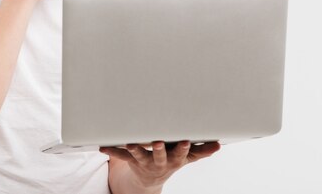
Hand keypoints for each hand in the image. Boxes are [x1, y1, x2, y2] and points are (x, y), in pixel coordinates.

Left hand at [100, 140, 219, 189]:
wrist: (150, 180)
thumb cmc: (171, 161)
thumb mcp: (186, 158)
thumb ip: (201, 151)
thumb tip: (218, 145)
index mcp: (174, 159)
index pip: (180, 153)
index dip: (183, 148)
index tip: (186, 140)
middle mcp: (159, 161)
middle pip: (159, 155)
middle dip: (159, 149)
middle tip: (157, 142)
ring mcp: (144, 161)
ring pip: (139, 155)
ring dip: (134, 149)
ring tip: (130, 143)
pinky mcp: (131, 160)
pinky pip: (120, 156)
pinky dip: (112, 150)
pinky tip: (103, 147)